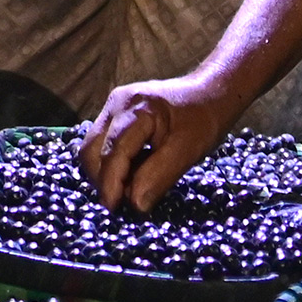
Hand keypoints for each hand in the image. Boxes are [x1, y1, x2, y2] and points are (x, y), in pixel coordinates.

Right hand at [81, 72, 244, 213]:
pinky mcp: (115, 114)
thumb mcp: (188, 151)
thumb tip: (134, 204)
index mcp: (138, 110)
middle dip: (103, 180)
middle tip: (122, 203)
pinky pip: (103, 143)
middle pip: (91, 150)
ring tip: (129, 188)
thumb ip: (159, 176)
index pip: (113, 152)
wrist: (210, 92)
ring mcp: (113, 107)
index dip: (110, 185)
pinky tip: (132, 173)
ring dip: (105, 173)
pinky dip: (112, 163)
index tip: (114, 209)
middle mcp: (118, 104)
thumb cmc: (204, 120)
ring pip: (93, 147)